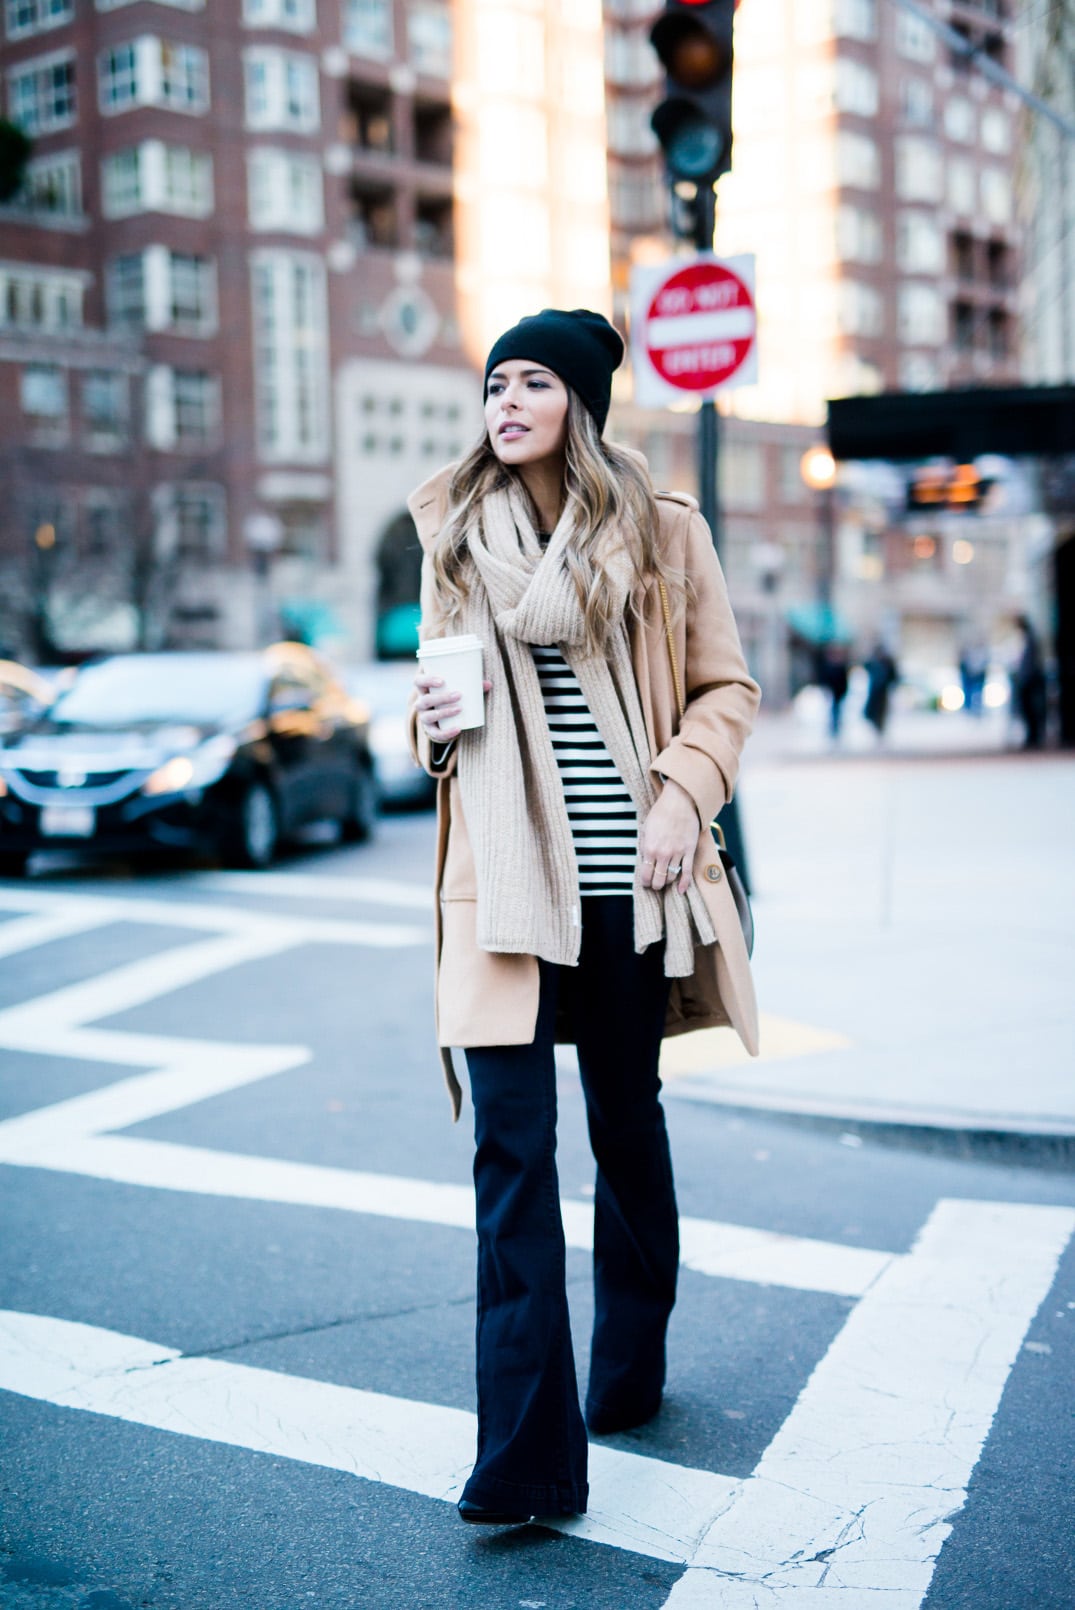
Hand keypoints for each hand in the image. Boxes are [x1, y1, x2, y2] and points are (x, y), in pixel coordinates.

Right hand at [414, 672, 490, 740]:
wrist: (444, 717)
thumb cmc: (450, 696)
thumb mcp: (458, 688)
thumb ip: (472, 685)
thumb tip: (488, 684)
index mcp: (424, 689)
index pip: (418, 681)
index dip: (427, 680)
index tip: (442, 680)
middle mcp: (421, 703)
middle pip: (425, 700)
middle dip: (442, 698)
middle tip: (459, 695)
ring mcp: (424, 717)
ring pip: (429, 716)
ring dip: (444, 712)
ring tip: (459, 709)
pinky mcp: (431, 730)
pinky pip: (436, 733)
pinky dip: (447, 732)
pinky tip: (458, 729)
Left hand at [639, 777, 699, 895]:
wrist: (679, 801)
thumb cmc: (661, 812)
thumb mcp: (646, 828)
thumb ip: (644, 845)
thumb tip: (644, 859)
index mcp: (649, 848)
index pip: (645, 874)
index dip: (645, 882)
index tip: (646, 883)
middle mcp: (662, 854)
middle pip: (658, 879)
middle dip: (655, 885)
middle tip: (655, 885)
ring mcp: (677, 853)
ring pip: (671, 877)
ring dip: (667, 882)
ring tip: (665, 882)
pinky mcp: (689, 851)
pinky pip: (687, 872)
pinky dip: (684, 883)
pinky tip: (681, 890)